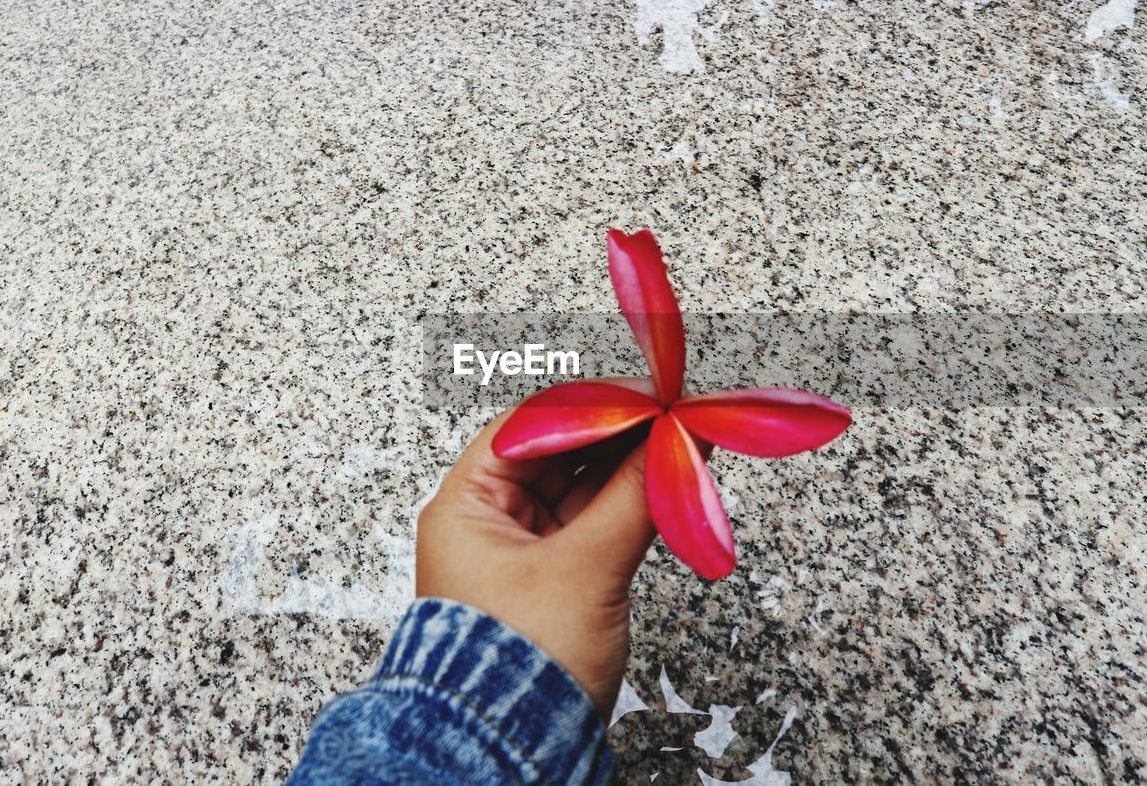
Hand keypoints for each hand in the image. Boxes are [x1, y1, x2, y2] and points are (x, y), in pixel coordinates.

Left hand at [415, 385, 664, 722]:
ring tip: (681, 447)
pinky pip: (594, 525)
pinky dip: (630, 506)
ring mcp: (522, 553)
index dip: (590, 405)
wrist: (509, 750)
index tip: (644, 396)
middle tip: (674, 419)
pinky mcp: (553, 581)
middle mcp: (488, 523)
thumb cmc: (516, 669)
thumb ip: (635, 497)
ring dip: (630, 470)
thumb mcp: (584, 569)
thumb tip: (674, 442)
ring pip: (582, 489)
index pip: (529, 427)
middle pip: (559, 454)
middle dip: (620, 436)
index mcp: (466, 506)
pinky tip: (666, 487)